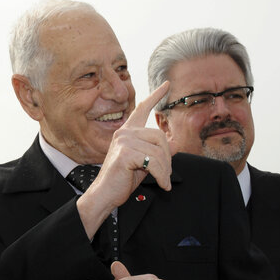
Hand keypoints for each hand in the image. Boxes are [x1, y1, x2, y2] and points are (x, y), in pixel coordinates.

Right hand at [77, 82, 172, 237]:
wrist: (105, 195)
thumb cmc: (121, 180)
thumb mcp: (143, 163)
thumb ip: (156, 151)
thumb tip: (174, 144)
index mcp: (127, 132)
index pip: (142, 109)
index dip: (156, 96)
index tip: (166, 85)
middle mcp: (124, 132)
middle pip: (160, 136)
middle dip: (167, 158)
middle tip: (166, 175)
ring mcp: (123, 141)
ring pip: (159, 151)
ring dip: (165, 170)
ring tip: (162, 181)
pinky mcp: (125, 153)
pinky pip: (153, 162)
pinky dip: (161, 176)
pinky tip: (160, 184)